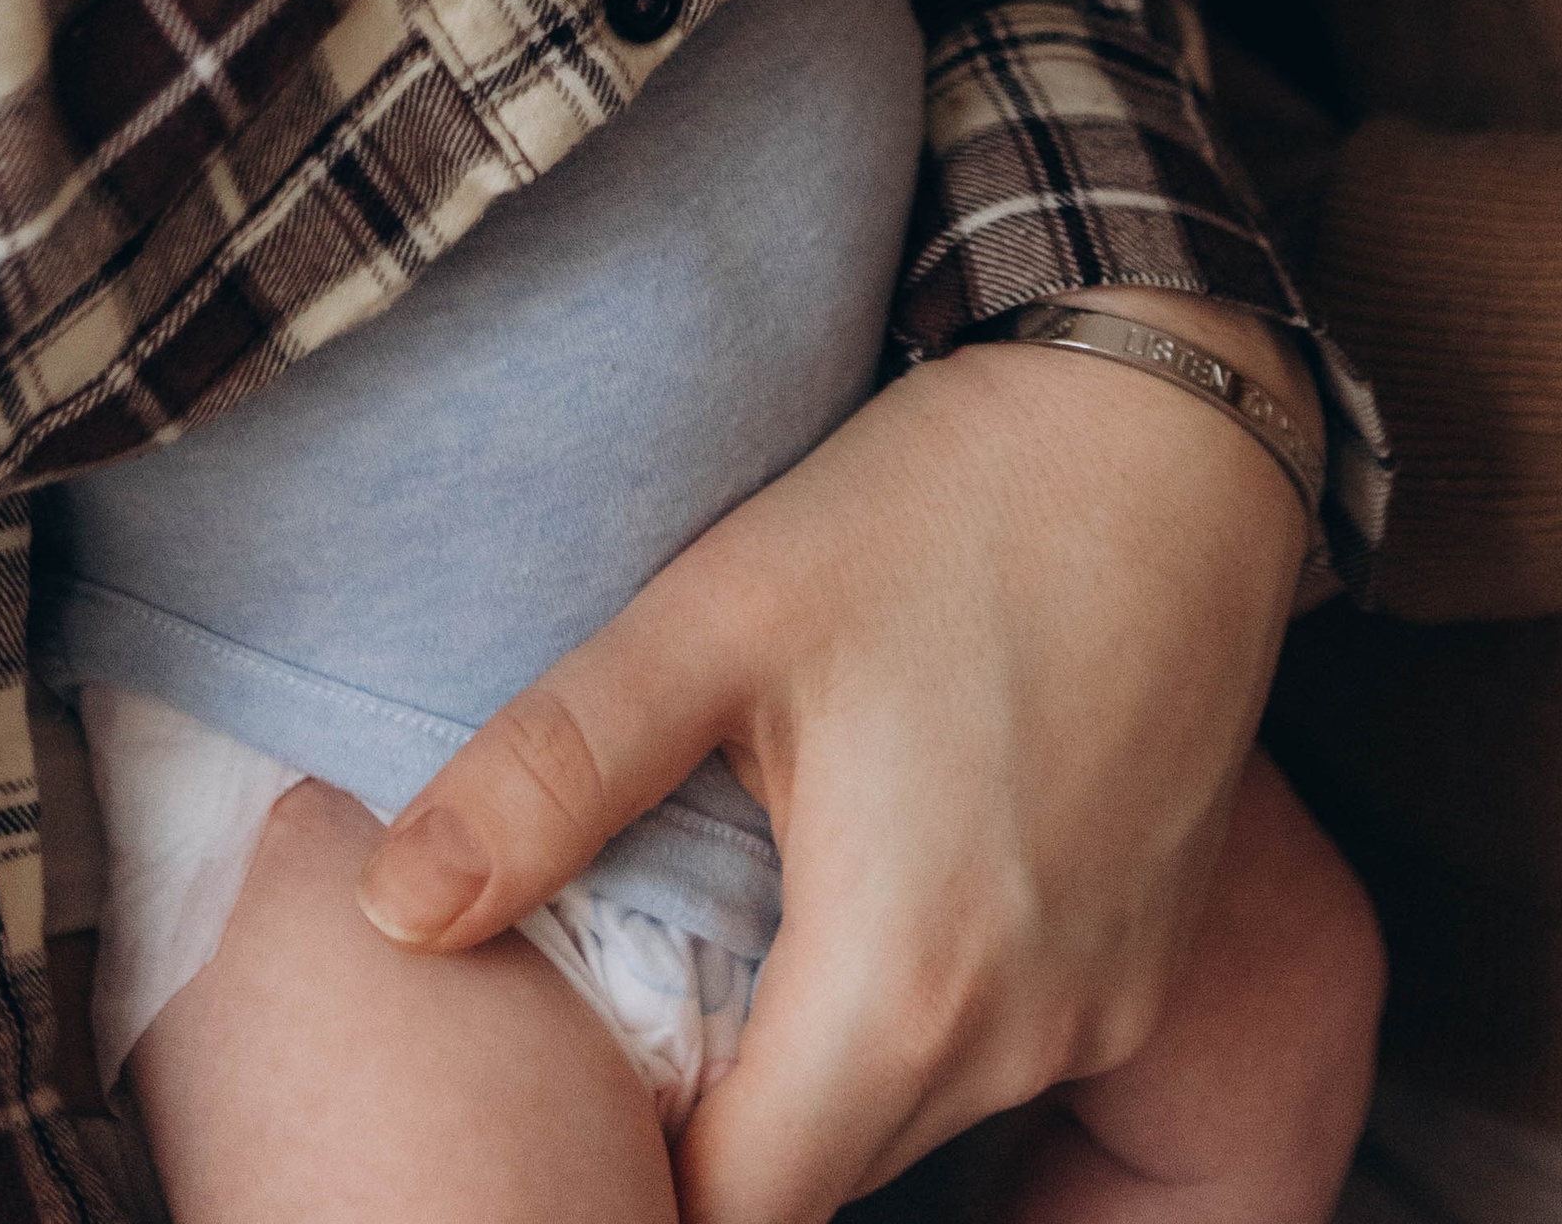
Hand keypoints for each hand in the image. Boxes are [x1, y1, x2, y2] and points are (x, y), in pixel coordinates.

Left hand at [355, 295, 1314, 1223]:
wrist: (1170, 417)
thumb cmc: (945, 503)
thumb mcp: (721, 615)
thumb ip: (555, 772)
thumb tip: (391, 910)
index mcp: (901, 984)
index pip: (735, 1211)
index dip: (634, 1179)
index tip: (574, 1092)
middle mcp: (1020, 1033)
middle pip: (816, 1169)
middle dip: (713, 1116)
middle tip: (624, 995)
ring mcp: (1102, 1003)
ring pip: (905, 1110)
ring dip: (811, 1059)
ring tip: (734, 919)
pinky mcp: (1149, 957)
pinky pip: (999, 1045)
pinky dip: (915, 1008)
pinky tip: (860, 873)